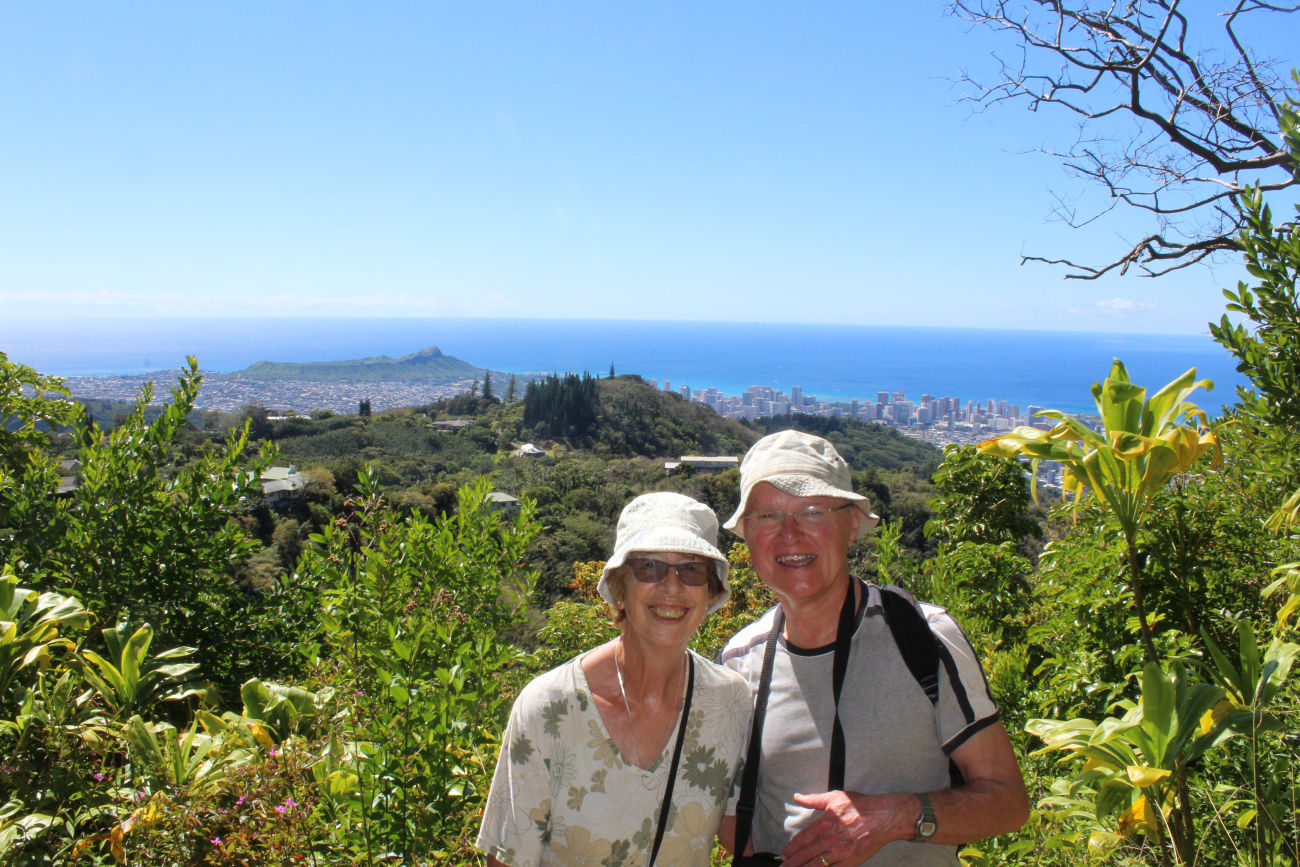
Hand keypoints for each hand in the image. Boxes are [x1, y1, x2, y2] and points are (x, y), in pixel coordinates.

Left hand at [779, 791, 915, 866]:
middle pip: (807, 854)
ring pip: (818, 864)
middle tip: (784, 866)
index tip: (784, 853)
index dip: (792, 847)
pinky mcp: (852, 861)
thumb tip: (797, 797)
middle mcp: (832, 838)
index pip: (803, 838)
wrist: (884, 816)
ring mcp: (842, 851)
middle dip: (793, 862)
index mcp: (826, 822)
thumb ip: (814, 799)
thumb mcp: (835, 797)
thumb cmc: (860, 805)